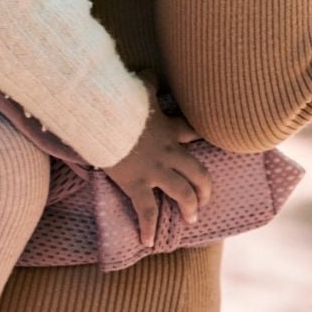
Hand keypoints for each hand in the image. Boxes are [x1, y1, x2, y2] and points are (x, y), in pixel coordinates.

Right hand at [99, 78, 211, 247]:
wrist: (103, 118)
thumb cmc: (119, 102)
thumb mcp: (138, 88)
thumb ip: (147, 81)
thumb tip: (149, 71)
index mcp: (169, 129)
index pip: (193, 133)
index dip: (202, 139)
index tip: (208, 145)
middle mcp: (169, 152)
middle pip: (199, 173)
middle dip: (205, 188)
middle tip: (205, 198)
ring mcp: (155, 170)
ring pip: (183, 193)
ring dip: (190, 207)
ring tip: (192, 218)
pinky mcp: (137, 184)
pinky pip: (147, 210)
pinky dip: (148, 227)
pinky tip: (149, 241)